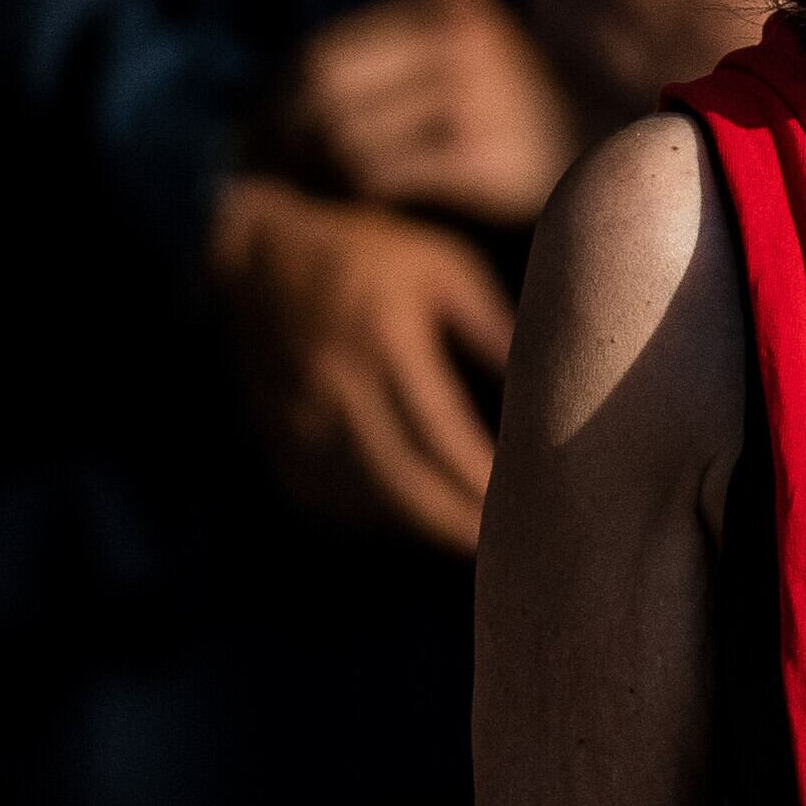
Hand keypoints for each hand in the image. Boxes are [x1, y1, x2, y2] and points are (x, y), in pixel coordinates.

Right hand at [207, 172, 515, 554]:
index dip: (480, 480)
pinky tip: (414, 516)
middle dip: (457, 525)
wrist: (259, 255)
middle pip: (403, 482)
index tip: (526, 509)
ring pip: (366, 501)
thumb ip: (492, 328)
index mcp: (383, 337)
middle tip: (509, 550)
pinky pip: (330, 499)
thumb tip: (546, 392)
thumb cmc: (369, 255)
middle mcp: (334, 384)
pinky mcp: (277, 439)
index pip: (439, 431)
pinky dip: (377, 517)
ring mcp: (297, 418)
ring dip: (420, 528)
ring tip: (471, 542)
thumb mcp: (442, 268)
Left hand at [277, 0, 587, 226]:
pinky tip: (349, 214)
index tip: (252, 137)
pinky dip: (348, 198)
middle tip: (260, 176)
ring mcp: (474, 93)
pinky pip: (375, 174)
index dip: (275, 98)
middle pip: (323, 86)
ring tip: (301, 200)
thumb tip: (284, 91)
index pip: (326, 46)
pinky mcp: (480, 155)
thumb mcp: (477, 67)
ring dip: (310, 174)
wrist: (633, 171)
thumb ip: (404, 63)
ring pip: (341, 132)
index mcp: (455, 3)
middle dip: (277, 135)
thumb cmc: (533, 130)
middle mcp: (464, 37)